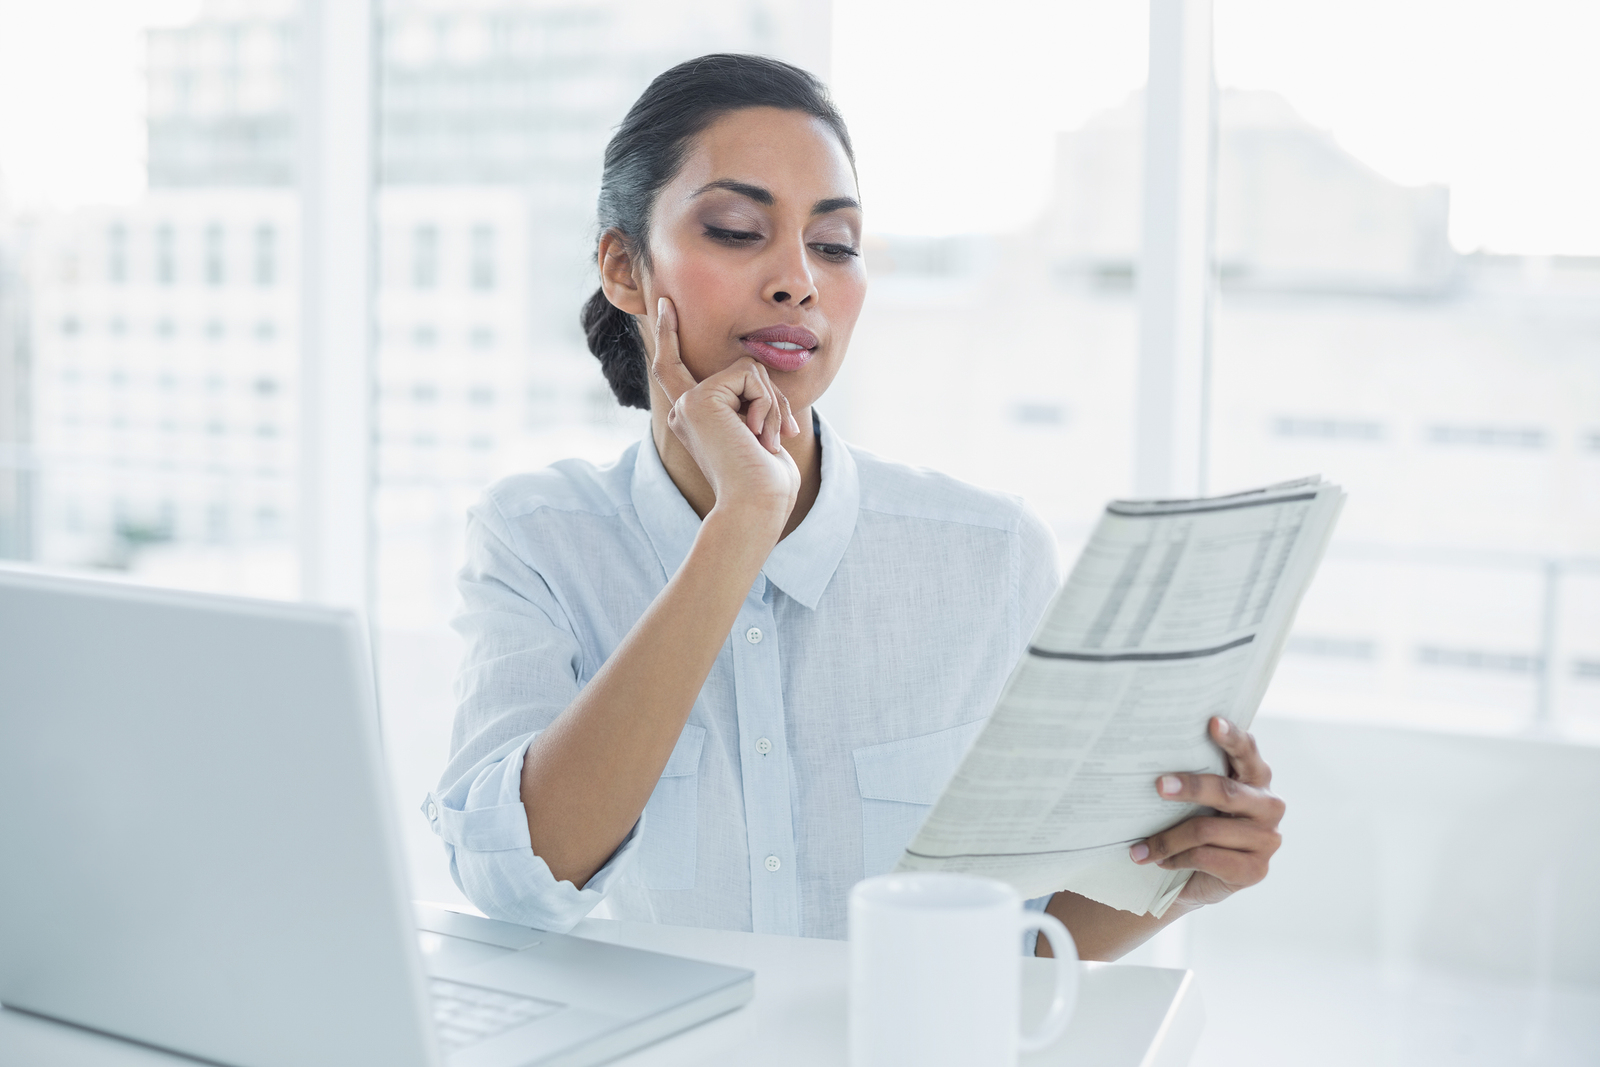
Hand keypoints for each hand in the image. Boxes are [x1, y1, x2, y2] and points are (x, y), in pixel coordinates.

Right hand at [650, 297, 801, 527]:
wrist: (755, 505)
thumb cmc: (765, 484)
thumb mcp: (760, 435)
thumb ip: (752, 403)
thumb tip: (757, 374)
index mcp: (693, 421)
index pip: (675, 369)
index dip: (669, 335)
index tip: (666, 303)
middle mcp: (683, 410)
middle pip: (724, 368)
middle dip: (747, 386)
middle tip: (746, 416)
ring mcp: (688, 404)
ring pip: (748, 370)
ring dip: (772, 405)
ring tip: (764, 444)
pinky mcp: (700, 399)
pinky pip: (751, 375)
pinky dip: (767, 404)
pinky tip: (758, 437)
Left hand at [1130, 717, 1284, 908]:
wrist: (1204, 879)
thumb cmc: (1198, 827)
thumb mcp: (1197, 800)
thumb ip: (1192, 776)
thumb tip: (1149, 757)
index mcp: (1256, 777)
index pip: (1246, 750)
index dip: (1231, 736)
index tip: (1212, 722)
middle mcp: (1269, 805)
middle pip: (1225, 791)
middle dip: (1189, 787)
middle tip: (1158, 786)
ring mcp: (1267, 839)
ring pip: (1206, 830)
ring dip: (1167, 839)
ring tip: (1139, 848)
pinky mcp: (1256, 870)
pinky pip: (1206, 858)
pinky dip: (1177, 859)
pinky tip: (1161, 862)